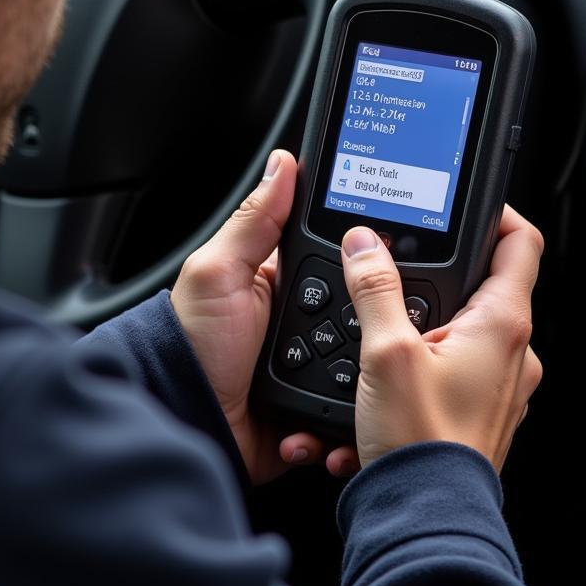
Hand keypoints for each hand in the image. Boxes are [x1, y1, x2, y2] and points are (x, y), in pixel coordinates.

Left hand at [171, 150, 358, 483]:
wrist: (189, 422)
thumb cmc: (192, 345)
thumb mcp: (217, 272)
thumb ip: (253, 221)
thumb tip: (282, 163)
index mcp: (280, 278)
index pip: (334, 250)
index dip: (362, 247)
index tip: (396, 242)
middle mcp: (302, 317)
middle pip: (361, 301)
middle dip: (377, 308)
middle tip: (387, 315)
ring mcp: (313, 362)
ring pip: (368, 349)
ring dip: (373, 357)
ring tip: (380, 359)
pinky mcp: (319, 403)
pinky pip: (356, 396)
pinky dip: (361, 398)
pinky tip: (364, 393)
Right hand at [342, 205, 543, 471]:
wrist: (425, 516)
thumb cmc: (422, 443)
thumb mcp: (387, 351)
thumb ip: (375, 288)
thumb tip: (366, 243)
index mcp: (503, 323)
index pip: (521, 241)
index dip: (496, 211)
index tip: (467, 201)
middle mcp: (514, 350)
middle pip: (487, 281)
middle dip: (440, 272)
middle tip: (401, 269)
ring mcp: (502, 382)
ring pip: (468, 325)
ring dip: (428, 320)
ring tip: (385, 330)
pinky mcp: (482, 406)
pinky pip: (459, 364)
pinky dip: (426, 357)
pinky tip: (389, 372)